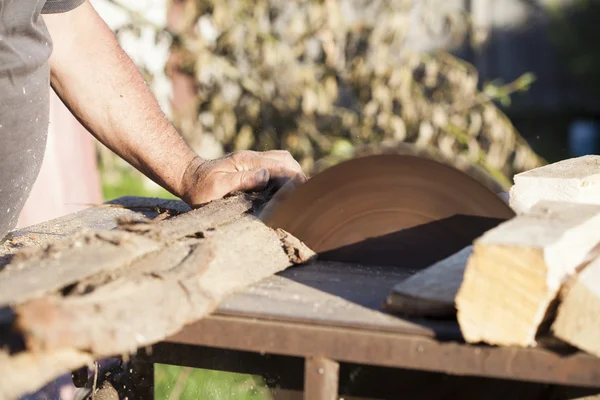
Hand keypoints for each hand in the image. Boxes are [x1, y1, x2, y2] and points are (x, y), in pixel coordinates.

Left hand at [179, 150, 306, 206]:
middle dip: (298, 178)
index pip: (280, 167)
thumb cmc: (201, 188)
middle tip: (303, 198)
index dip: (293, 181)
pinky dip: (286, 175)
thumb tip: (266, 175)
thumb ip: (242, 180)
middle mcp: (253, 158)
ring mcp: (253, 161)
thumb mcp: (218, 186)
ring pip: (284, 161)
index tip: (298, 198)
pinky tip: (287, 190)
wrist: (189, 178)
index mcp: (247, 161)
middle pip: (287, 161)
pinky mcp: (253, 166)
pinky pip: (277, 165)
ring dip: (294, 175)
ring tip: (298, 195)